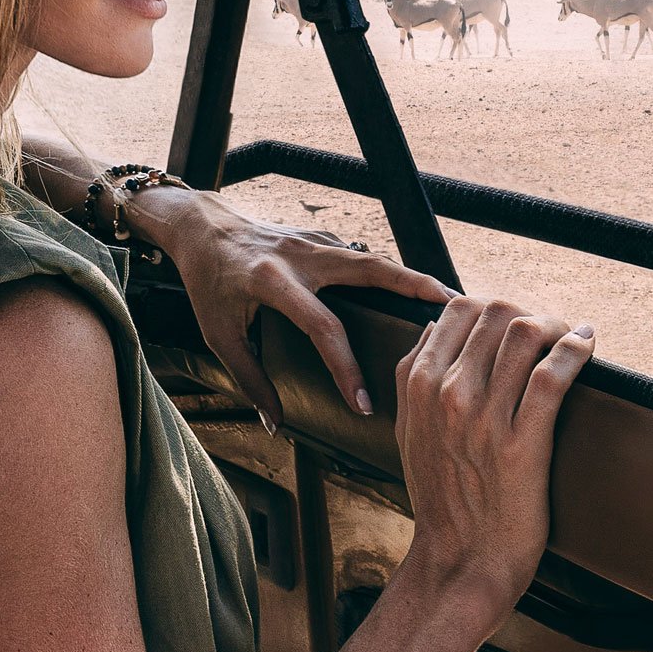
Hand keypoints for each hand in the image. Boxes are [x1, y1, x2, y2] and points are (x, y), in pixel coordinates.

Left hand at [143, 184, 451, 413]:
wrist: (201, 228)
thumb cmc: (208, 283)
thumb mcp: (218, 334)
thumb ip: (249, 378)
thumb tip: (275, 423)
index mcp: (272, 280)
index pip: (322, 327)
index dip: (346, 368)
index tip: (363, 403)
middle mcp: (300, 256)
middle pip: (367, 270)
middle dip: (412, 288)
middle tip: (452, 311)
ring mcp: (313, 242)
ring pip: (372, 258)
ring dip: (411, 277)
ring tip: (449, 299)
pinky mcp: (319, 238)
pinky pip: (359, 258)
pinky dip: (387, 274)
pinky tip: (409, 292)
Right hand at [388, 295, 593, 611]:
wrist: (462, 558)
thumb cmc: (442, 498)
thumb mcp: (409, 432)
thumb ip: (415, 379)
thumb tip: (434, 329)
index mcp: (418, 385)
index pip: (459, 309)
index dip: (495, 308)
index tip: (515, 324)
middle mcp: (448, 393)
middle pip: (496, 312)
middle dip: (529, 312)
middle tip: (550, 331)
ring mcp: (485, 418)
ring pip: (525, 333)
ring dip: (557, 325)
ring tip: (570, 337)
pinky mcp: (523, 443)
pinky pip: (552, 376)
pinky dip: (576, 350)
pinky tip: (586, 346)